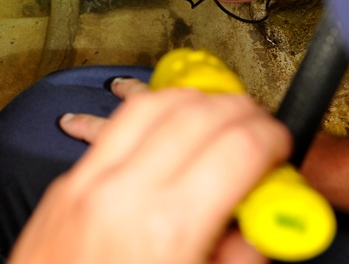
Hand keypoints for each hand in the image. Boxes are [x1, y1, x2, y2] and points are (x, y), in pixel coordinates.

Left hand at [6, 78, 290, 263]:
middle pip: (199, 113)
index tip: (282, 144)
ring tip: (219, 117)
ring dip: (195, 101)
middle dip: (241, 110)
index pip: (239, 147)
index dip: (273, 137)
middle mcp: (126, 194)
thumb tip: (260, 225)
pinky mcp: (66, 185)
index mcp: (169, 230)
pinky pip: (115, 126)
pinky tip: (169, 130)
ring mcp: (89, 183)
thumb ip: (238, 259)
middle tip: (259, 127)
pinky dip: (152, 114)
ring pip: (152, 104)